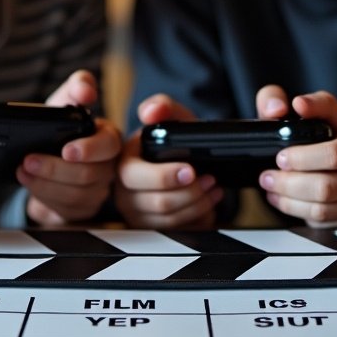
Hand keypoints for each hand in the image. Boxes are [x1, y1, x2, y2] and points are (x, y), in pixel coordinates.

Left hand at [22, 70, 121, 225]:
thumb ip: (76, 88)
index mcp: (108, 138)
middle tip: (28, 160)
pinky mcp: (82, 209)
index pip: (109, 145)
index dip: (89, 149)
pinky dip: (43, 196)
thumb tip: (85, 90)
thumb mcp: (64, 102)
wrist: (45, 153)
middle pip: (89, 175)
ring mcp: (97, 191)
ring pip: (76, 195)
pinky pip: (66, 210)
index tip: (67, 150)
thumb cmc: (59, 127)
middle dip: (55, 169)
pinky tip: (28, 182)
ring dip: (45, 183)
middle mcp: (108, 166)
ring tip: (22, 170)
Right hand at [115, 94, 223, 228]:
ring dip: (198, 203)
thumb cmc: (175, 141)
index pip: (134, 177)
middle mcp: (125, 192)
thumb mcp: (173, 118)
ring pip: (171, 219)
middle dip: (190, 192)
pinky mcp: (155, 230)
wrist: (187, 160)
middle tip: (209, 178)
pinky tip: (209, 199)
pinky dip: (200, 216)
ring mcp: (139, 214)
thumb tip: (150, 111)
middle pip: (158, 202)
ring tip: (212, 185)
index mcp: (123, 163)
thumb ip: (163, 106)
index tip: (190, 170)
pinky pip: (180, 230)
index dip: (164, 176)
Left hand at [255, 86, 336, 231]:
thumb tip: (296, 104)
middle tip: (267, 175)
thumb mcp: (333, 117)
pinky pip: (324, 223)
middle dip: (288, 182)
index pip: (334, 154)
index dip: (301, 157)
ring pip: (322, 208)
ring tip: (271, 188)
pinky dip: (297, 213)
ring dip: (288, 199)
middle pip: (325, 186)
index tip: (280, 156)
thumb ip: (314, 104)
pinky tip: (285, 201)